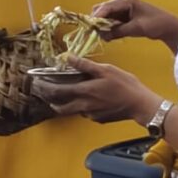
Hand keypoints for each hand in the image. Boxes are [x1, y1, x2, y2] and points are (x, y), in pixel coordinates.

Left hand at [30, 54, 158, 123]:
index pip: (58, 91)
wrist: (141, 105)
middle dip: (50, 100)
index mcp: (84, 91)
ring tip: (61, 96)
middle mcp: (84, 106)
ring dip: (65, 104)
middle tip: (43, 94)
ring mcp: (91, 114)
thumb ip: (85, 65)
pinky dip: (81, 106)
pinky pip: (85, 112)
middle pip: (60, 107)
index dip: (45, 88)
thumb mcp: (105, 70)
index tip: (37, 84)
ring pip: (72, 110)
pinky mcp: (99, 119)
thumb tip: (67, 58)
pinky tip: (87, 99)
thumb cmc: (125, 84)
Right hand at [91, 0, 177, 49]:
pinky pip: (111, 20)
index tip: (89, 27)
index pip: (106, 7)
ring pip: (106, 15)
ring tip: (103, 37)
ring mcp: (123, 8)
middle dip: (98, 21)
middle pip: (102, 9)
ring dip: (103, 25)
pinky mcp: (124, 16)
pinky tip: (109, 36)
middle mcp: (122, 2)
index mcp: (126, 0)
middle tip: (95, 33)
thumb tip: (102, 35)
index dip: (96, 17)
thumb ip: (118, 31)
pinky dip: (108, 27)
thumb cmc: (155, 24)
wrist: (168, 26)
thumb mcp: (136, 28)